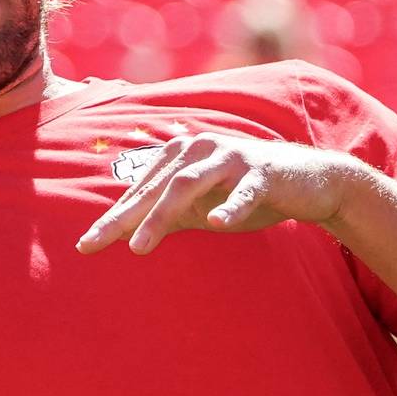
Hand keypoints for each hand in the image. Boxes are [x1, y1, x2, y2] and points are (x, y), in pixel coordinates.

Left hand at [75, 133, 364, 254]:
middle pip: (154, 188)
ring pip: (187, 185)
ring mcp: (230, 157)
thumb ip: (168, 215)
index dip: (113, 218)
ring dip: (161, 216)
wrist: (310, 181)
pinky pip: (244, 191)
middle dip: (123, 218)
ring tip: (139, 246)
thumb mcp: (202, 206)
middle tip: (95, 245)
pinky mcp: (262, 172)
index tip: (86, 246)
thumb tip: (126, 233)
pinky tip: (217, 223)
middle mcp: (198, 149)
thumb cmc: (247, 193)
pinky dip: (230, 206)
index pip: (140, 191)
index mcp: (180, 155)